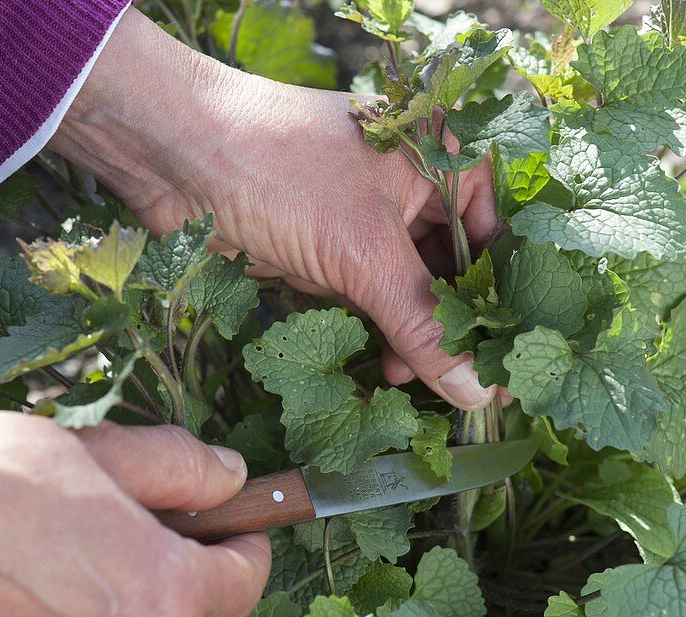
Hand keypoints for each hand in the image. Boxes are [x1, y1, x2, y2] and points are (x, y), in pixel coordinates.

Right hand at [0, 412, 269, 616]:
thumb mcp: (103, 451)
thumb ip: (182, 468)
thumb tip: (230, 477)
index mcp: (162, 597)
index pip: (246, 582)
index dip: (246, 542)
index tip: (234, 520)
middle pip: (179, 614)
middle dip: (168, 566)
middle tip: (126, 514)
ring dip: (108, 600)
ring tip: (60, 543)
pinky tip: (18, 580)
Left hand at [51, 10, 497, 410]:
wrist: (172, 156)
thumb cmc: (279, 172)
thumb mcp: (362, 251)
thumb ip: (422, 323)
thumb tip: (475, 392)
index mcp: (442, 157)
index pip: (496, 238)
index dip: (504, 301)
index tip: (513, 359)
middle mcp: (414, 187)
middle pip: (454, 271)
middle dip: (455, 328)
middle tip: (466, 389)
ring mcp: (369, 221)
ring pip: (411, 292)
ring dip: (413, 339)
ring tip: (407, 381)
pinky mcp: (330, 252)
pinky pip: (370, 301)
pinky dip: (376, 333)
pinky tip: (382, 369)